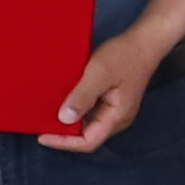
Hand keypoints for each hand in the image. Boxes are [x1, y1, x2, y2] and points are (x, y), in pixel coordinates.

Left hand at [39, 30, 166, 152]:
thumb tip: (64, 118)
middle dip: (64, 133)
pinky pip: (91, 113)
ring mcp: (116, 111)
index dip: (64, 142)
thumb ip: (83, 96)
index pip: (89, 141)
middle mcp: (117, 119)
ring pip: (88, 125)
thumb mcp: (99, 73)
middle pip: (88, 136)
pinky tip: (63, 102)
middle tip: (41, 125)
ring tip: (48, 114)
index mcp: (117, 117)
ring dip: (69, 121)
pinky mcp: (112, 102)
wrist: (144, 42)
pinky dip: (76, 110)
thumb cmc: (124, 55)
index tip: (42, 135)